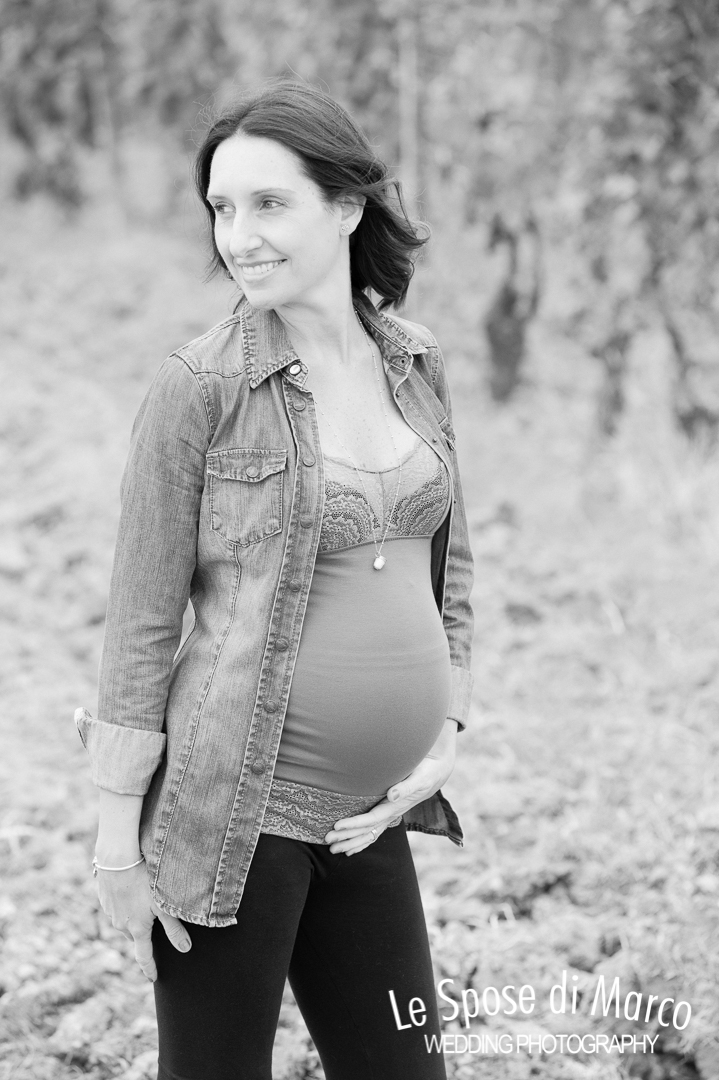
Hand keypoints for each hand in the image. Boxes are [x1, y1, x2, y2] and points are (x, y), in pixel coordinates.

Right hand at [95, 860, 191, 980]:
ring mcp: (110, 911)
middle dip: (144, 935)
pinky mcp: (104, 897)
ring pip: (125, 919)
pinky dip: (124, 902)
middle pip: (135, 935)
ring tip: (143, 902)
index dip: (150, 968)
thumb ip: (174, 928)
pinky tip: (131, 888)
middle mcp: (120, 924)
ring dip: (134, 915)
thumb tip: (185, 949)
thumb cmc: (143, 880)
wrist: (117, 858)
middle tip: (154, 929)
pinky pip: (116, 905)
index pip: (144, 956)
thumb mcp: (163, 905)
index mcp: (137, 929)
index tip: (154, 977)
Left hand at [325, 718, 458, 854]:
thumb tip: (392, 795)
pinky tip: (350, 849)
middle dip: (346, 837)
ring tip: (332, 848)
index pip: (371, 819)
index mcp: (395, 807)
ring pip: (368, 834)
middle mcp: (392, 814)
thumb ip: (406, 787)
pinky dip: (362, 842)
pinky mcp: (389, 813)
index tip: (336, 826)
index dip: (353, 824)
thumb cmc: (426, 772)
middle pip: (366, 830)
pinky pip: (374, 832)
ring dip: (351, 842)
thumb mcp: (419, 777)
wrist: (436, 773)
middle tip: (326, 840)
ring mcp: (390, 816)